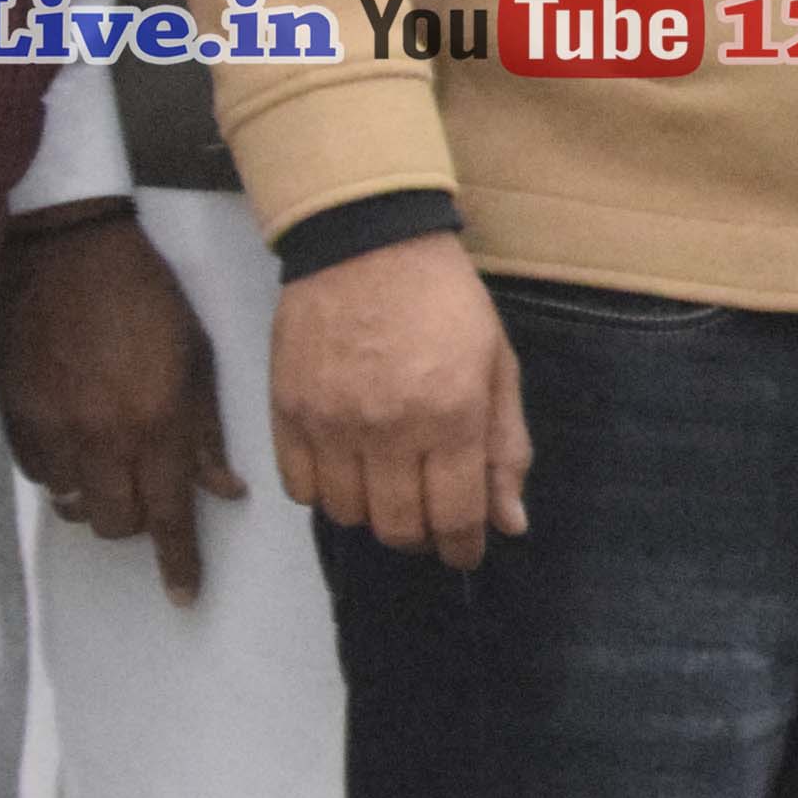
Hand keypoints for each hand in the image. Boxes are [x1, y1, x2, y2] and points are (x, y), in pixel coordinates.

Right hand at [0, 213, 233, 605]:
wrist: (68, 252)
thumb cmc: (146, 298)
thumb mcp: (197, 357)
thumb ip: (205, 431)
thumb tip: (224, 490)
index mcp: (156, 422)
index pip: (170, 515)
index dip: (178, 563)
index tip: (183, 595)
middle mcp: (103, 438)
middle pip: (118, 524)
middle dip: (138, 523)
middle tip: (151, 493)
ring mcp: (53, 430)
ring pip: (75, 507)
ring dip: (98, 500)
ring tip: (112, 464)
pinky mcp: (14, 419)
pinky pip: (40, 476)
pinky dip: (63, 473)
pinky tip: (77, 440)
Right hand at [270, 236, 531, 568]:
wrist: (366, 244)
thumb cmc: (445, 303)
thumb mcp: (497, 366)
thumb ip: (505, 448)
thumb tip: (510, 523)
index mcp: (451, 417)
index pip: (455, 516)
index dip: (462, 548)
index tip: (465, 553)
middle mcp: (388, 429)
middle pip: (397, 527)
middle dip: (420, 535)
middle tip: (429, 516)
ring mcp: (331, 424)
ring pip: (348, 514)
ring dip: (372, 513)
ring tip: (388, 484)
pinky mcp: (287, 413)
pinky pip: (300, 488)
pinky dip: (325, 492)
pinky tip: (346, 468)